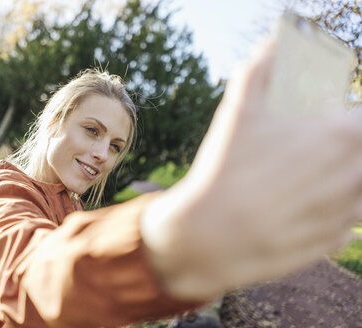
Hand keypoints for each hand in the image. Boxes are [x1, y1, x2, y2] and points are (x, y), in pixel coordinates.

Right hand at [141, 41, 361, 299]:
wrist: (209, 237)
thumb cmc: (224, 171)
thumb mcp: (236, 112)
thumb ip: (258, 70)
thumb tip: (269, 45)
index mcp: (339, 136)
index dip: (350, 118)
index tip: (328, 121)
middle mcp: (353, 175)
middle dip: (346, 147)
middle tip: (310, 149)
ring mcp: (346, 213)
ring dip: (344, 179)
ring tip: (305, 177)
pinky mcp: (333, 240)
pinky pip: (347, 219)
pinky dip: (333, 209)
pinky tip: (299, 205)